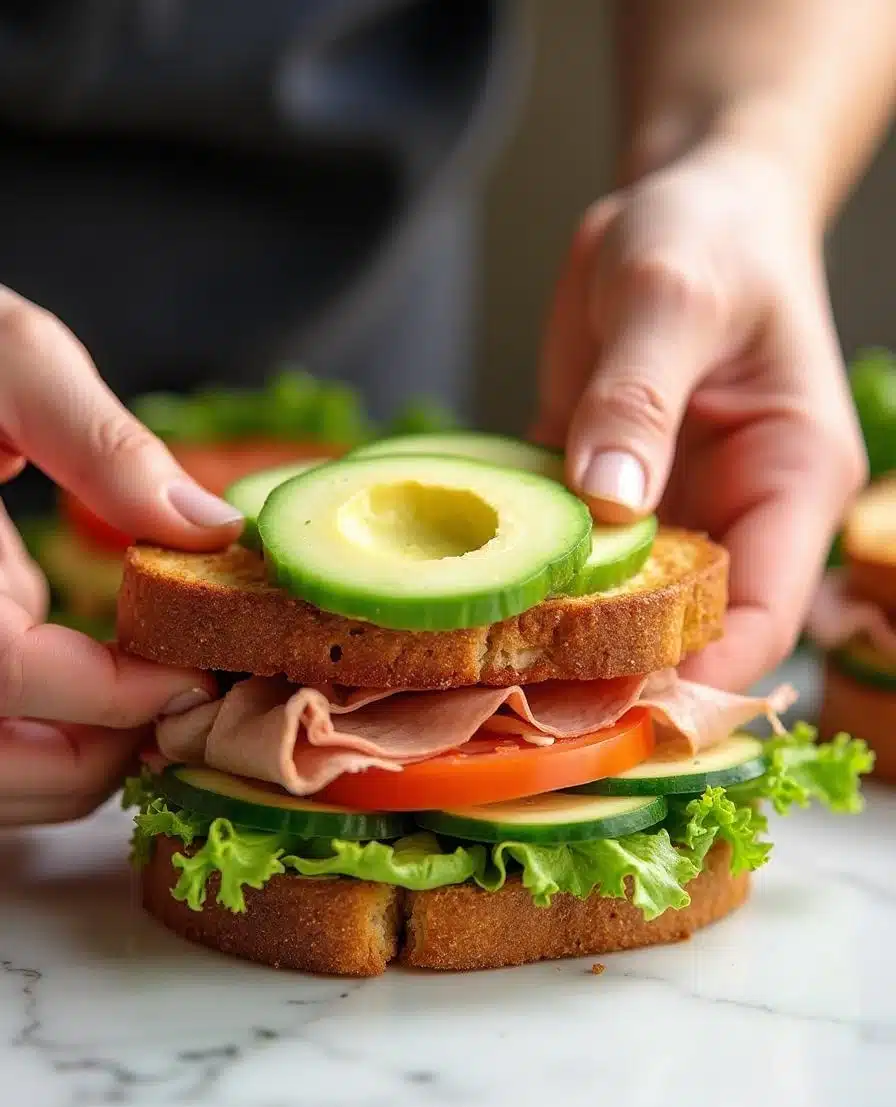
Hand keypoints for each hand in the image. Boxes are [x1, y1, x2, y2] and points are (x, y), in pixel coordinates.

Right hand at [0, 289, 242, 825]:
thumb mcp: (9, 359)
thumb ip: (101, 446)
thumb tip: (210, 530)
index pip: (4, 674)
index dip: (113, 697)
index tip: (199, 677)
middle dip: (101, 756)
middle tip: (184, 703)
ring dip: (74, 764)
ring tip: (151, 701)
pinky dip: (43, 745)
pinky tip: (96, 688)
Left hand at [536, 142, 866, 689]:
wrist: (683, 209)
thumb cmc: (707, 237)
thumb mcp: (672, 298)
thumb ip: (639, 400)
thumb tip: (607, 506)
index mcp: (791, 478)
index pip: (763, 613)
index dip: (699, 670)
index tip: (617, 699)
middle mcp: (737, 512)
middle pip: (690, 628)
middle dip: (619, 670)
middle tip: (527, 703)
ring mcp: (672, 509)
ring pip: (625, 606)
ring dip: (563, 639)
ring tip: (485, 672)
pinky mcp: (609, 496)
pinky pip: (572, 556)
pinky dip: (530, 581)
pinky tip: (471, 604)